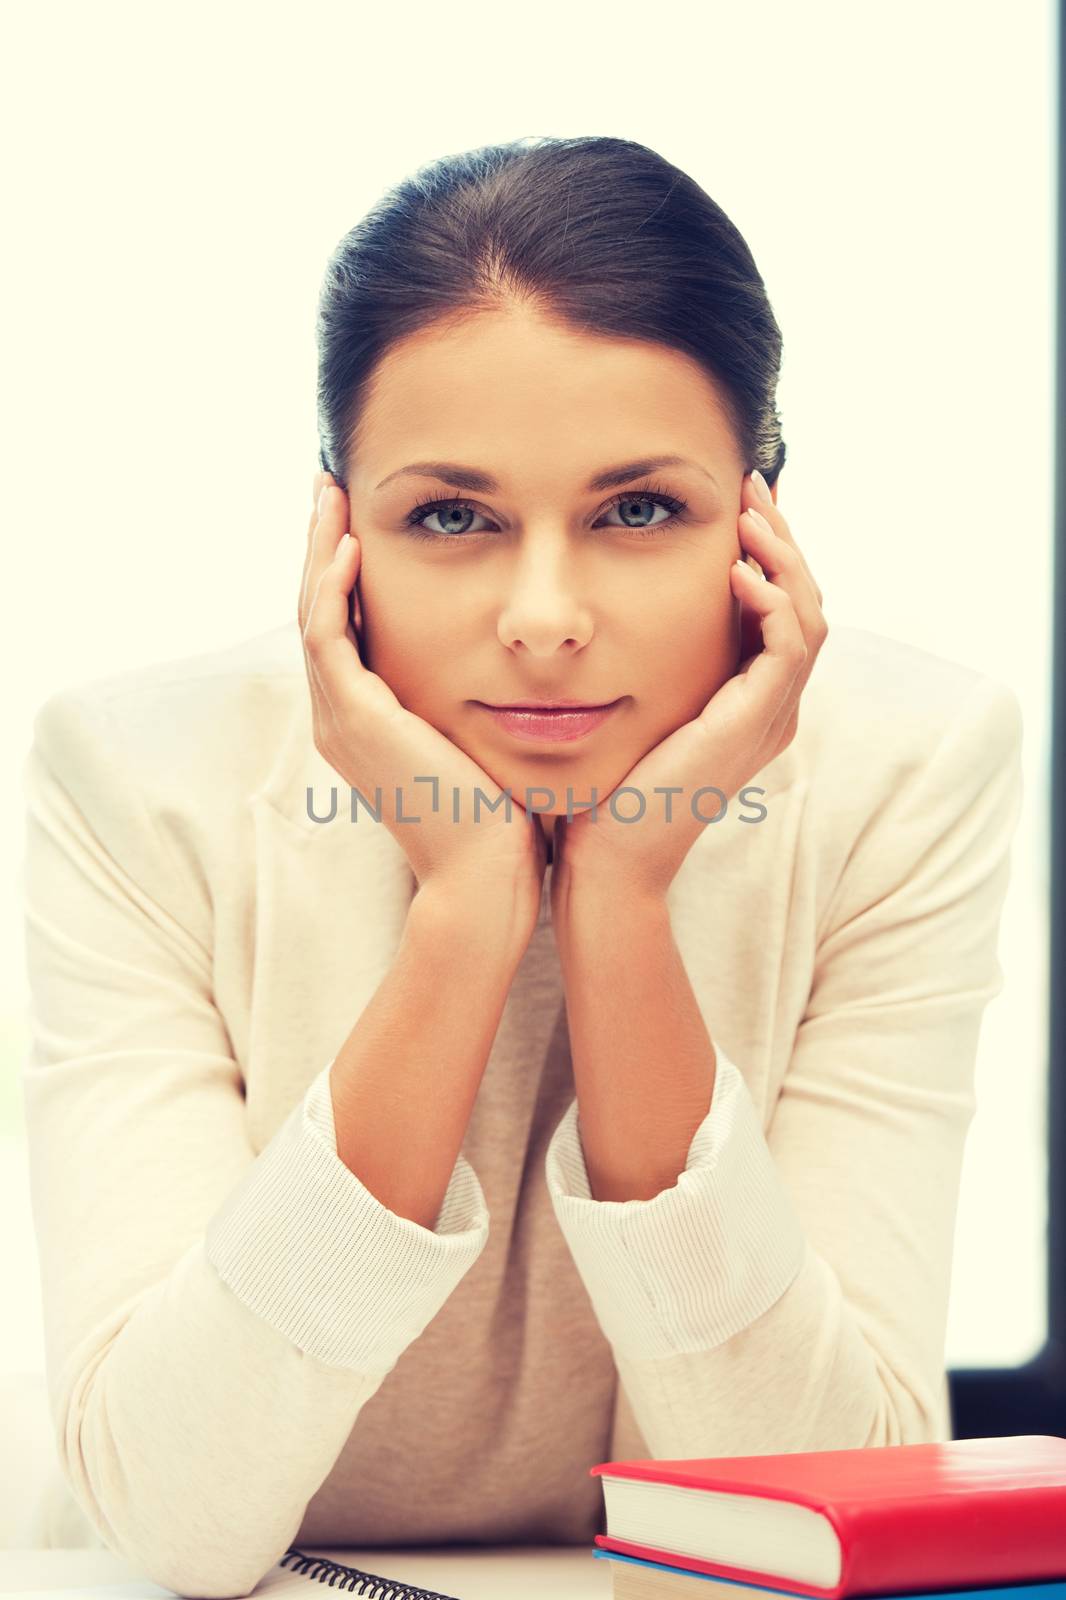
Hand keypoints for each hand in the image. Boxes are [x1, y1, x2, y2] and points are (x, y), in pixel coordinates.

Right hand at [299, 470, 549, 933]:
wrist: (486, 878)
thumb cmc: (498, 820)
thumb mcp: (478, 741)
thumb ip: (473, 698)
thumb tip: (511, 663)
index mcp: (364, 722)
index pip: (341, 627)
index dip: (344, 571)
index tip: (361, 519)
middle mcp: (340, 718)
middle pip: (315, 610)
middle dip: (322, 545)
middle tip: (330, 486)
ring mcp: (340, 720)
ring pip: (312, 613)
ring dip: (321, 549)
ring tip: (331, 493)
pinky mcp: (355, 719)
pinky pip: (329, 637)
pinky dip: (335, 588)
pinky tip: (353, 545)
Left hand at [550, 470, 827, 910]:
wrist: (605, 859)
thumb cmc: (603, 791)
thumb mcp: (626, 710)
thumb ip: (638, 662)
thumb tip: (606, 609)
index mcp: (748, 704)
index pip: (782, 611)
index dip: (768, 552)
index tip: (737, 503)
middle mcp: (770, 709)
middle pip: (807, 603)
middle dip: (783, 539)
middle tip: (754, 487)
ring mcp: (769, 719)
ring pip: (811, 616)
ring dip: (785, 558)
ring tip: (751, 515)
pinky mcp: (754, 725)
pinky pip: (790, 648)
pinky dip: (774, 602)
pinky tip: (739, 572)